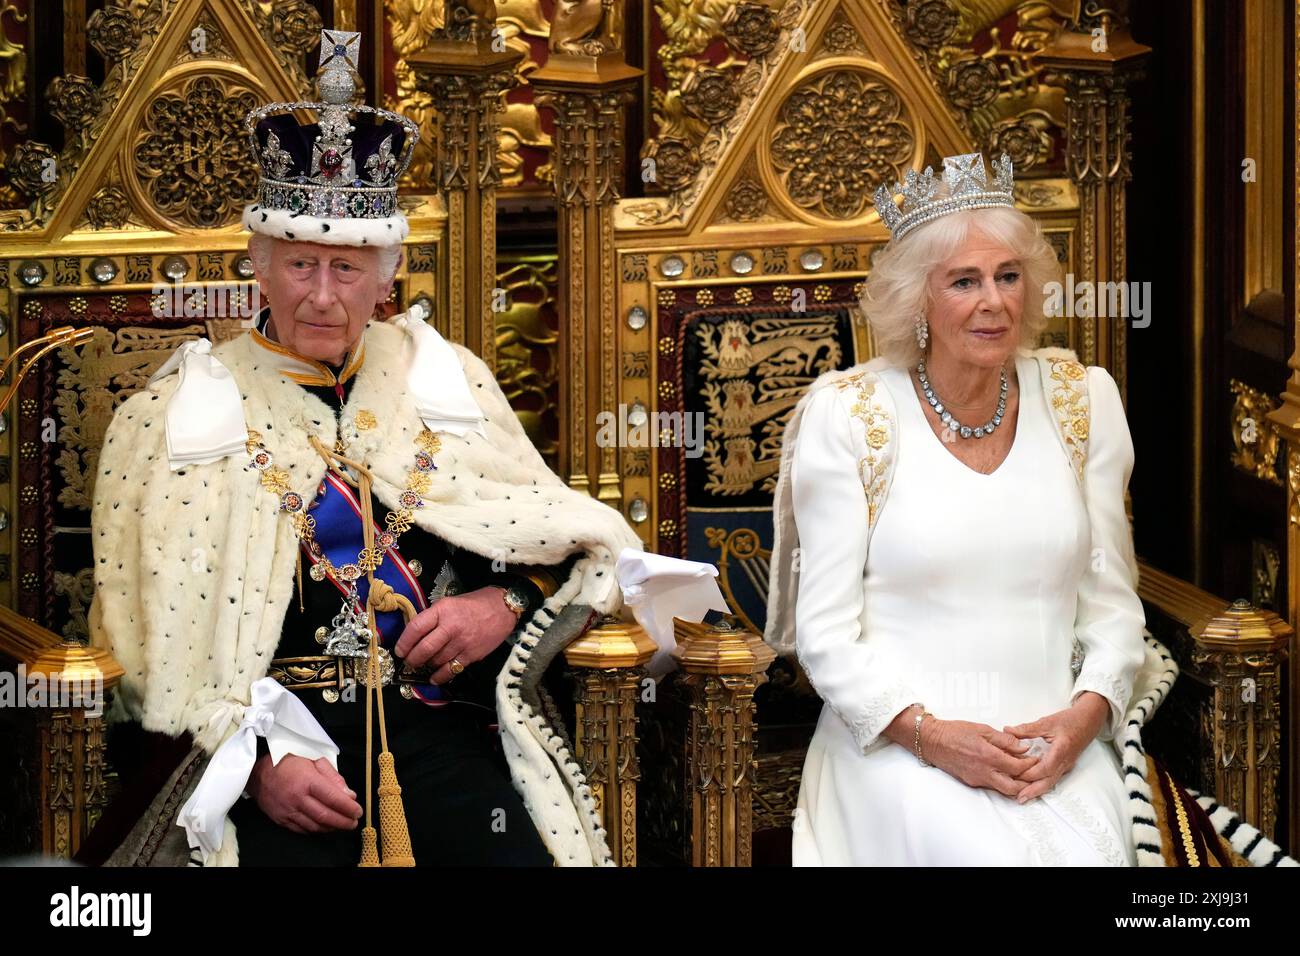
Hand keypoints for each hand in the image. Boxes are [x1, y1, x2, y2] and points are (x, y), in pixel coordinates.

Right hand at [248, 753, 361, 833]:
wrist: (258, 772)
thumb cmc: (288, 762)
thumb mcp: (313, 759)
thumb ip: (333, 776)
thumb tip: (349, 794)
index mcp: (307, 781)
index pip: (333, 798)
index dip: (348, 807)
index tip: (358, 811)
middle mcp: (297, 798)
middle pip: (325, 816)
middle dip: (343, 821)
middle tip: (354, 822)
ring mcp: (288, 811)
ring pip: (315, 826)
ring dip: (331, 827)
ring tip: (342, 824)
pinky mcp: (281, 819)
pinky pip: (302, 830)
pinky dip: (316, 830)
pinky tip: (325, 826)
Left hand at [392, 586, 517, 684]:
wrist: (504, 608)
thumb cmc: (475, 603)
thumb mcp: (450, 602)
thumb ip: (434, 617)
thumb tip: (416, 635)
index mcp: (443, 610)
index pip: (416, 628)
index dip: (404, 642)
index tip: (399, 650)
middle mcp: (451, 626)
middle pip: (424, 648)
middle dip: (412, 659)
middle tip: (409, 662)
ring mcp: (462, 642)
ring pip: (436, 661)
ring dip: (426, 666)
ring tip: (422, 666)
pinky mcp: (472, 655)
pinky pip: (451, 670)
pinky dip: (440, 677)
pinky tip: (434, 678)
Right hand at [918, 716, 1041, 798]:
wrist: (933, 741)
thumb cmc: (954, 732)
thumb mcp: (982, 729)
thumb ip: (1005, 740)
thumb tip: (1022, 747)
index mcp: (988, 756)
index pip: (1018, 767)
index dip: (1030, 765)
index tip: (1034, 759)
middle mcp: (984, 772)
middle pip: (1013, 787)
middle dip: (1027, 783)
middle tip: (1032, 773)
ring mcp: (977, 779)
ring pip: (1003, 789)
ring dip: (1014, 784)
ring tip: (1019, 773)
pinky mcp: (971, 782)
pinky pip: (991, 785)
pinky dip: (1000, 781)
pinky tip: (1002, 771)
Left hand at [1003, 692, 1109, 802]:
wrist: (1089, 721)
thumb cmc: (1071, 720)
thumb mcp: (1047, 722)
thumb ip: (1026, 729)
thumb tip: (1007, 730)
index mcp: (1061, 751)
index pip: (1043, 769)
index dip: (1028, 774)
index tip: (1013, 775)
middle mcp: (1065, 762)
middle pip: (1048, 782)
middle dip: (1032, 791)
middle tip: (1018, 798)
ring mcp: (1066, 766)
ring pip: (1050, 782)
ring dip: (1037, 790)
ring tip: (1023, 797)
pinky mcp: (1064, 766)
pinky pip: (1052, 778)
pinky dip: (1042, 783)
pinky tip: (1032, 785)